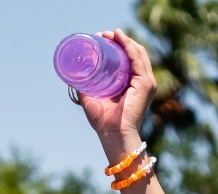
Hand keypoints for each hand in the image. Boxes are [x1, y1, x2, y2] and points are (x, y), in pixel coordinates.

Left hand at [78, 29, 153, 163]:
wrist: (113, 136)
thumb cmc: (104, 123)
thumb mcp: (91, 99)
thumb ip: (84, 88)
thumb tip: (72, 75)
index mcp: (133, 84)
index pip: (129, 59)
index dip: (118, 46)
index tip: (103, 38)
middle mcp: (142, 82)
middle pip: (134, 53)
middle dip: (120, 40)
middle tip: (104, 34)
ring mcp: (146, 82)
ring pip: (137, 53)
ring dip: (124, 40)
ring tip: (110, 34)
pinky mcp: (145, 85)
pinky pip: (138, 60)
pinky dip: (129, 46)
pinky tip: (120, 38)